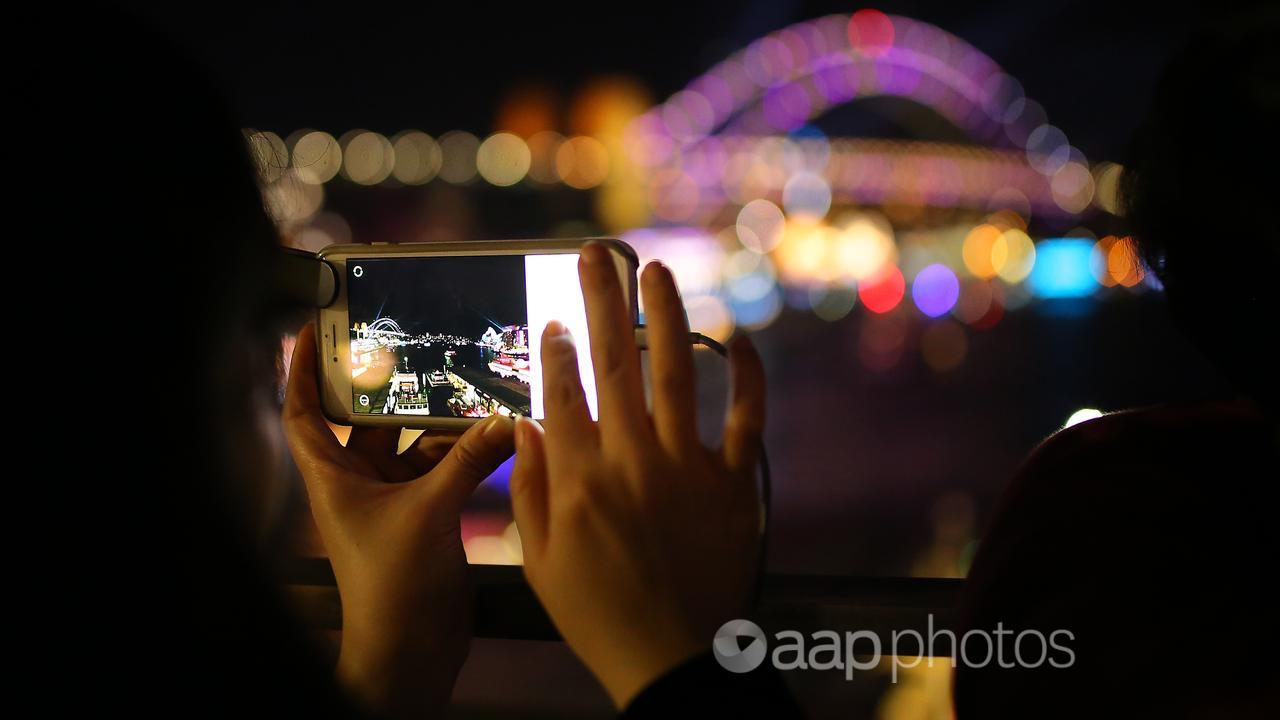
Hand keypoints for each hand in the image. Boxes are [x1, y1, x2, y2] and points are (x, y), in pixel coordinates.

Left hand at [283, 323, 514, 717]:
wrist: (412, 649)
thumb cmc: (393, 582)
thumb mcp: (429, 510)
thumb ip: (468, 459)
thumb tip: (507, 418)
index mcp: (333, 478)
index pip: (302, 413)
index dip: (300, 370)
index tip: (312, 328)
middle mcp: (358, 483)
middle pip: (370, 421)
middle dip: (396, 390)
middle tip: (422, 348)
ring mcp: (393, 499)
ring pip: (417, 445)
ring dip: (445, 425)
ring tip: (476, 390)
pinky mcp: (426, 516)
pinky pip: (445, 471)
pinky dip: (467, 454)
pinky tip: (496, 435)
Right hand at [509, 242, 766, 708]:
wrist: (671, 656)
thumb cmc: (596, 612)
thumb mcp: (537, 558)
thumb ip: (531, 487)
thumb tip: (526, 424)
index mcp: (579, 476)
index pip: (563, 390)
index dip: (555, 348)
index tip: (552, 318)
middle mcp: (631, 457)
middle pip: (615, 361)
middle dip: (602, 299)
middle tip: (598, 254)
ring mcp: (686, 464)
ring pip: (676, 371)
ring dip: (666, 313)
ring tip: (656, 270)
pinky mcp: (732, 480)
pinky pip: (745, 417)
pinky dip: (748, 375)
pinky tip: (741, 338)